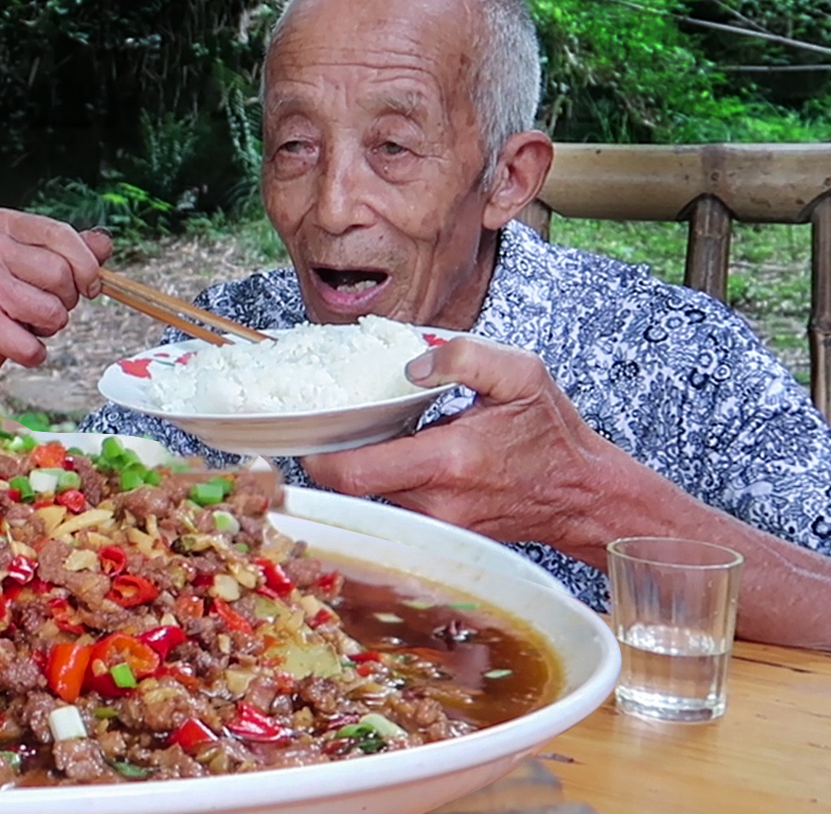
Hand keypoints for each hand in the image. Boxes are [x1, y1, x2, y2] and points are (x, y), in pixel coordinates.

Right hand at [0, 209, 112, 400]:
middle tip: (43, 304)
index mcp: (3, 224)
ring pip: (51, 310)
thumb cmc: (5, 298)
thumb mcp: (40, 264)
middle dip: (65, 299)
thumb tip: (102, 242)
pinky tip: (15, 340)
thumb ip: (74, 250)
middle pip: (60, 273)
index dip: (86, 264)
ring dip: (49, 326)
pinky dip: (33, 352)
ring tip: (26, 320)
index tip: (90, 283)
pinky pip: (33, 345)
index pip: (60, 233)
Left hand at [303, 336, 642, 554]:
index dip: (318, 457)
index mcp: (448, 462)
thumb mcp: (522, 374)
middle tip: (332, 423)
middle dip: (336, 455)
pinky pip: (393, 505)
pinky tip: (396, 455)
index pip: (352, 474)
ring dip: (363, 465)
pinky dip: (385, 481)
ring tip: (369, 433)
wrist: (581, 495)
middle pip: (351, 486)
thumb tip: (413, 366)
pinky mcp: (440, 534)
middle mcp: (435, 503)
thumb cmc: (551, 434)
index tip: (309, 432)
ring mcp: (436, 525)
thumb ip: (465, 356)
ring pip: (370, 495)